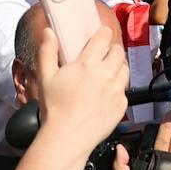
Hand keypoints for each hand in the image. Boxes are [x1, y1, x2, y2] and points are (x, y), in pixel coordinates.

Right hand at [35, 26, 130, 156]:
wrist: (66, 137)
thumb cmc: (54, 108)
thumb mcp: (45, 77)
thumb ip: (47, 52)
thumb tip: (48, 32)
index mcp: (87, 64)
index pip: (104, 37)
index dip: (103, 33)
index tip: (100, 35)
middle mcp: (105, 74)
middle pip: (118, 51)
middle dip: (111, 51)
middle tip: (102, 57)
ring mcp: (116, 90)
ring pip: (125, 69)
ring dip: (117, 68)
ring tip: (106, 74)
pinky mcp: (122, 105)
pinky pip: (124, 90)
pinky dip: (117, 89)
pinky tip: (105, 95)